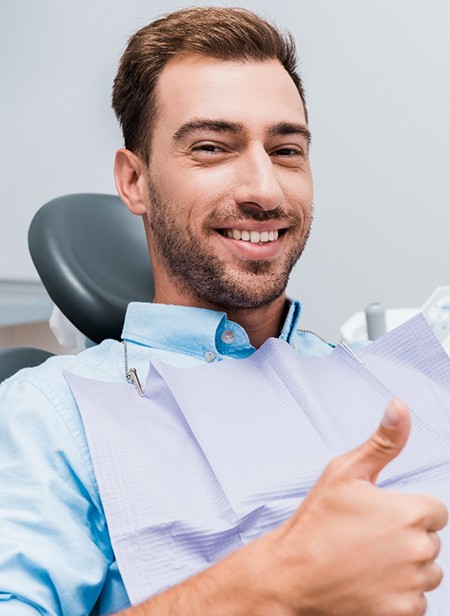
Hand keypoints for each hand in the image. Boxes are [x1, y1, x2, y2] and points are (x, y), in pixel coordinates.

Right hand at [119, 399, 446, 615]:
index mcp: (409, 511)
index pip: (434, 509)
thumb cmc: (317, 521)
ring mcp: (412, 584)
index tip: (379, 515)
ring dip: (407, 566)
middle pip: (430, 539)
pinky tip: (370, 582)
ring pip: (427, 570)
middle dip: (406, 537)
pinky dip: (399, 593)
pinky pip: (417, 599)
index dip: (407, 509)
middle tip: (366, 537)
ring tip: (367, 560)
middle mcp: (418, 549)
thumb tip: (399, 405)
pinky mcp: (403, 611)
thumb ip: (383, 441)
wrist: (292, 575)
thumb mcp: (344, 472)